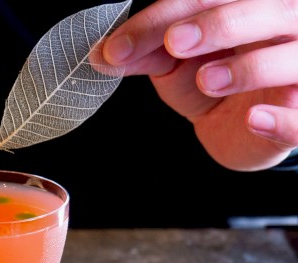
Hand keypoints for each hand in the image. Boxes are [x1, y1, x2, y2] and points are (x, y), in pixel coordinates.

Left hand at [104, 0, 297, 170]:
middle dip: (217, 25)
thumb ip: (150, 52)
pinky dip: (283, 119)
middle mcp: (284, 27)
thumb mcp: (176, 63)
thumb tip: (107, 54)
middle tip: (175, 43)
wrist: (248, 126)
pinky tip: (255, 118)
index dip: (163, 18)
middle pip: (263, 11)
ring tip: (207, 80)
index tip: (119, 47)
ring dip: (249, 68)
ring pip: (293, 56)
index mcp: (248, 8)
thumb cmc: (218, 80)